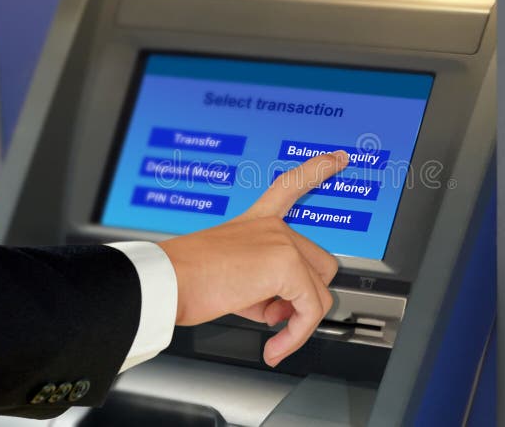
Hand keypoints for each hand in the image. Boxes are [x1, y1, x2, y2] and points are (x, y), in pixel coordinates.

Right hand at [157, 150, 348, 366]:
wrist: (166, 282)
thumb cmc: (186, 278)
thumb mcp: (233, 277)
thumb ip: (264, 288)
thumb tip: (282, 312)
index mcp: (257, 220)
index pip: (291, 186)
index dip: (318, 169)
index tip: (338, 157)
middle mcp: (273, 226)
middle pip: (320, 264)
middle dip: (304, 296)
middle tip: (276, 314)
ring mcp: (282, 242)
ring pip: (319, 292)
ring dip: (299, 322)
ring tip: (274, 336)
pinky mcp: (286, 265)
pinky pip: (309, 310)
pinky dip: (296, 335)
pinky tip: (275, 346)